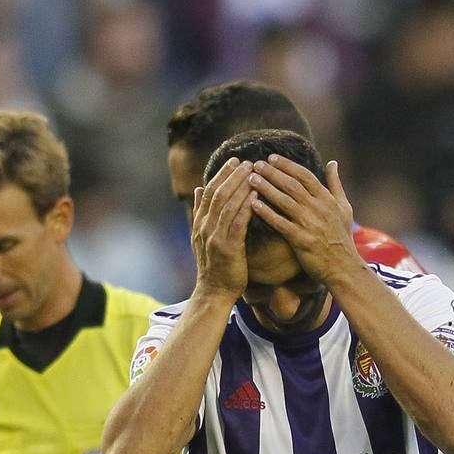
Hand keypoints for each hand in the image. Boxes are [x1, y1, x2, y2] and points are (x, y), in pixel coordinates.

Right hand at [191, 158, 254, 297]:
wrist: (214, 292)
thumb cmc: (214, 265)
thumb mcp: (202, 236)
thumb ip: (201, 212)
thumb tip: (197, 188)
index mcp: (199, 223)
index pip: (208, 191)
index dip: (221, 174)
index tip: (234, 161)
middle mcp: (204, 227)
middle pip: (217, 194)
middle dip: (232, 175)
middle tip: (247, 161)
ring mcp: (214, 237)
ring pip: (227, 204)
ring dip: (241, 186)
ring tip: (254, 172)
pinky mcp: (228, 248)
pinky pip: (237, 222)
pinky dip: (246, 207)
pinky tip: (256, 196)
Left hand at [248, 156, 361, 283]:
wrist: (343, 268)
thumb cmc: (342, 237)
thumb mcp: (344, 208)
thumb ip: (336, 185)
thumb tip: (333, 162)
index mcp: (327, 199)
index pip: (305, 176)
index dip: (287, 165)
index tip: (271, 157)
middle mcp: (319, 208)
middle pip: (292, 185)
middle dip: (273, 173)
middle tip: (256, 164)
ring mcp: (310, 224)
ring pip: (285, 201)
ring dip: (267, 188)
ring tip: (251, 179)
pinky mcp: (301, 240)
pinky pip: (280, 223)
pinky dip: (267, 213)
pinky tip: (253, 205)